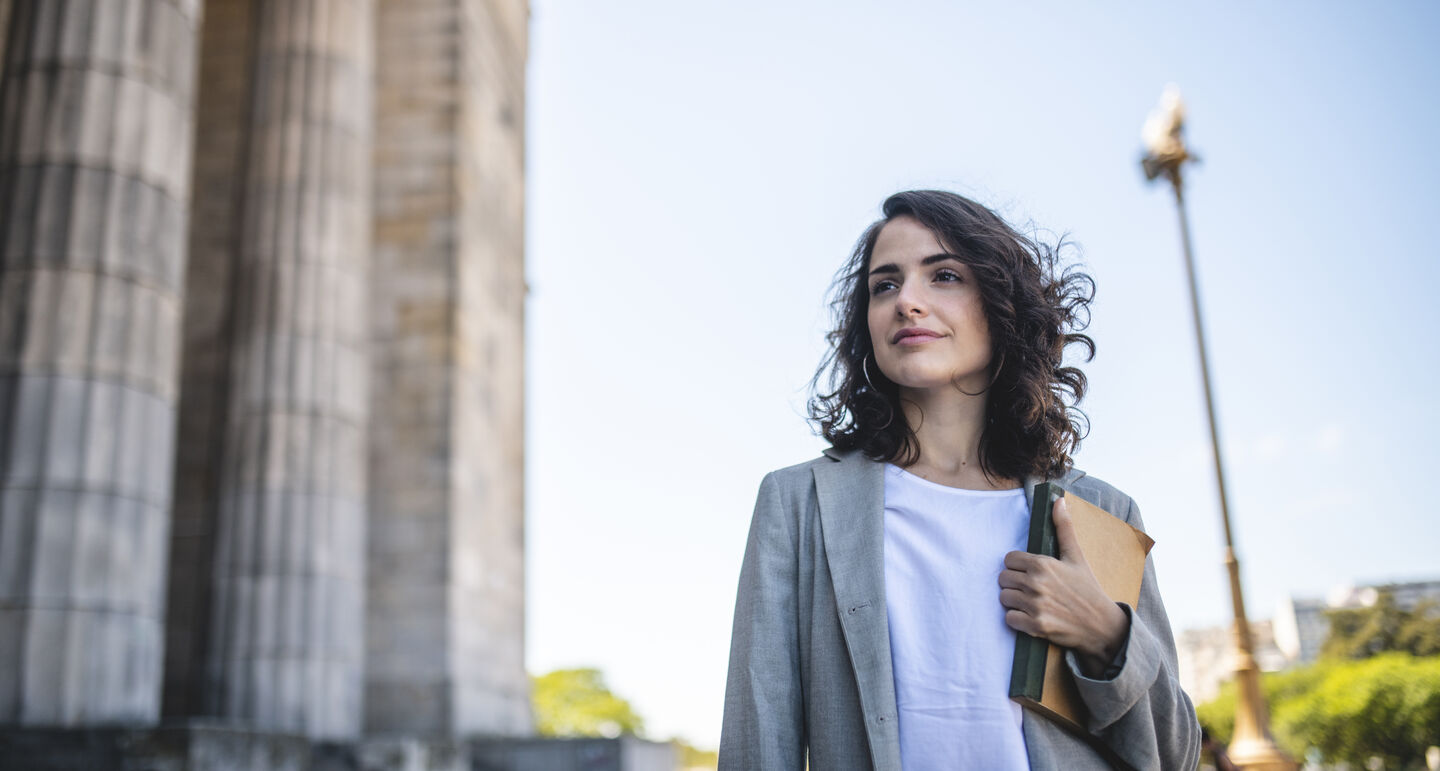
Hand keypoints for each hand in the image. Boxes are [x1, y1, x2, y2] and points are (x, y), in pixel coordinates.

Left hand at [998, 497, 1129, 677]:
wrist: (1102, 625)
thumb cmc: (1088, 589)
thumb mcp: (1077, 557)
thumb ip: (1064, 528)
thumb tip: (1059, 500)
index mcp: (1043, 564)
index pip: (1009, 559)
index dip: (1018, 566)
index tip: (1030, 572)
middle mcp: (1036, 584)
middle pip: (1003, 578)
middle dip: (1014, 582)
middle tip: (1031, 588)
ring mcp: (1035, 606)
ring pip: (1004, 598)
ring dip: (1014, 601)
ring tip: (1032, 602)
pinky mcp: (1035, 626)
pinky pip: (1009, 619)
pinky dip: (1017, 619)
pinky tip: (1031, 616)